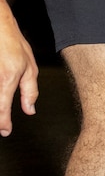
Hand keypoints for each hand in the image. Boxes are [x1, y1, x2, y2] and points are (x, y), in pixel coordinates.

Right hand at [0, 12, 37, 135]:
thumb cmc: (13, 45)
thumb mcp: (30, 68)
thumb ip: (30, 91)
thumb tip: (30, 110)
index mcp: (6, 80)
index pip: (2, 109)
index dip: (3, 123)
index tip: (5, 131)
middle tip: (2, 123)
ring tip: (3, 111)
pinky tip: (2, 98)